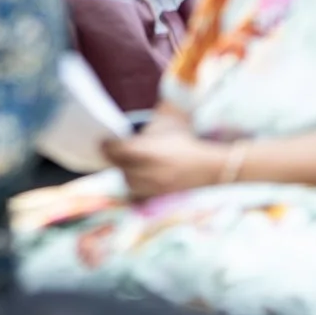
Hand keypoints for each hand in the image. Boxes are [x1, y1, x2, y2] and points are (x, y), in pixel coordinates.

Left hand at [100, 125, 232, 200]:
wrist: (211, 166)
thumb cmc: (188, 141)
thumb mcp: (170, 121)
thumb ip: (151, 118)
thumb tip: (133, 116)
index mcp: (149, 150)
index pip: (117, 150)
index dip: (108, 146)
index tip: (104, 142)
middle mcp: (149, 171)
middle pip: (120, 168)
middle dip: (115, 160)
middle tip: (113, 153)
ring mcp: (154, 187)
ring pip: (128, 184)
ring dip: (126, 174)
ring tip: (128, 166)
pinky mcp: (160, 198)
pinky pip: (139, 197)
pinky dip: (136, 189)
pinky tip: (138, 180)